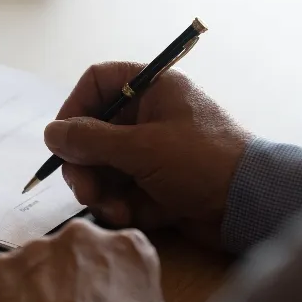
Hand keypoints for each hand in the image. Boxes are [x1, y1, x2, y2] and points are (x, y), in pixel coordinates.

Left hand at [0, 219, 169, 301]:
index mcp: (128, 248)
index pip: (120, 252)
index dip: (110, 278)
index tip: (103, 298)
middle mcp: (82, 237)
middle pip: (77, 251)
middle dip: (73, 276)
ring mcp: (39, 248)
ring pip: (39, 263)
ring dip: (40, 287)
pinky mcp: (2, 266)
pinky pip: (6, 279)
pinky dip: (9, 298)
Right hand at [44, 62, 252, 245]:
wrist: (251, 205)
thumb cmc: (200, 161)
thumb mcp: (141, 148)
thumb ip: (91, 140)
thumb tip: (50, 133)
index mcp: (151, 89)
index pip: (97, 83)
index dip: (73, 108)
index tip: (61, 141)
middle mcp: (148, 116)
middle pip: (93, 133)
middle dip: (85, 165)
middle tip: (84, 191)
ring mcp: (152, 152)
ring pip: (105, 167)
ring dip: (102, 191)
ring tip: (112, 210)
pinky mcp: (156, 184)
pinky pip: (123, 190)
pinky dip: (122, 205)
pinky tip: (130, 217)